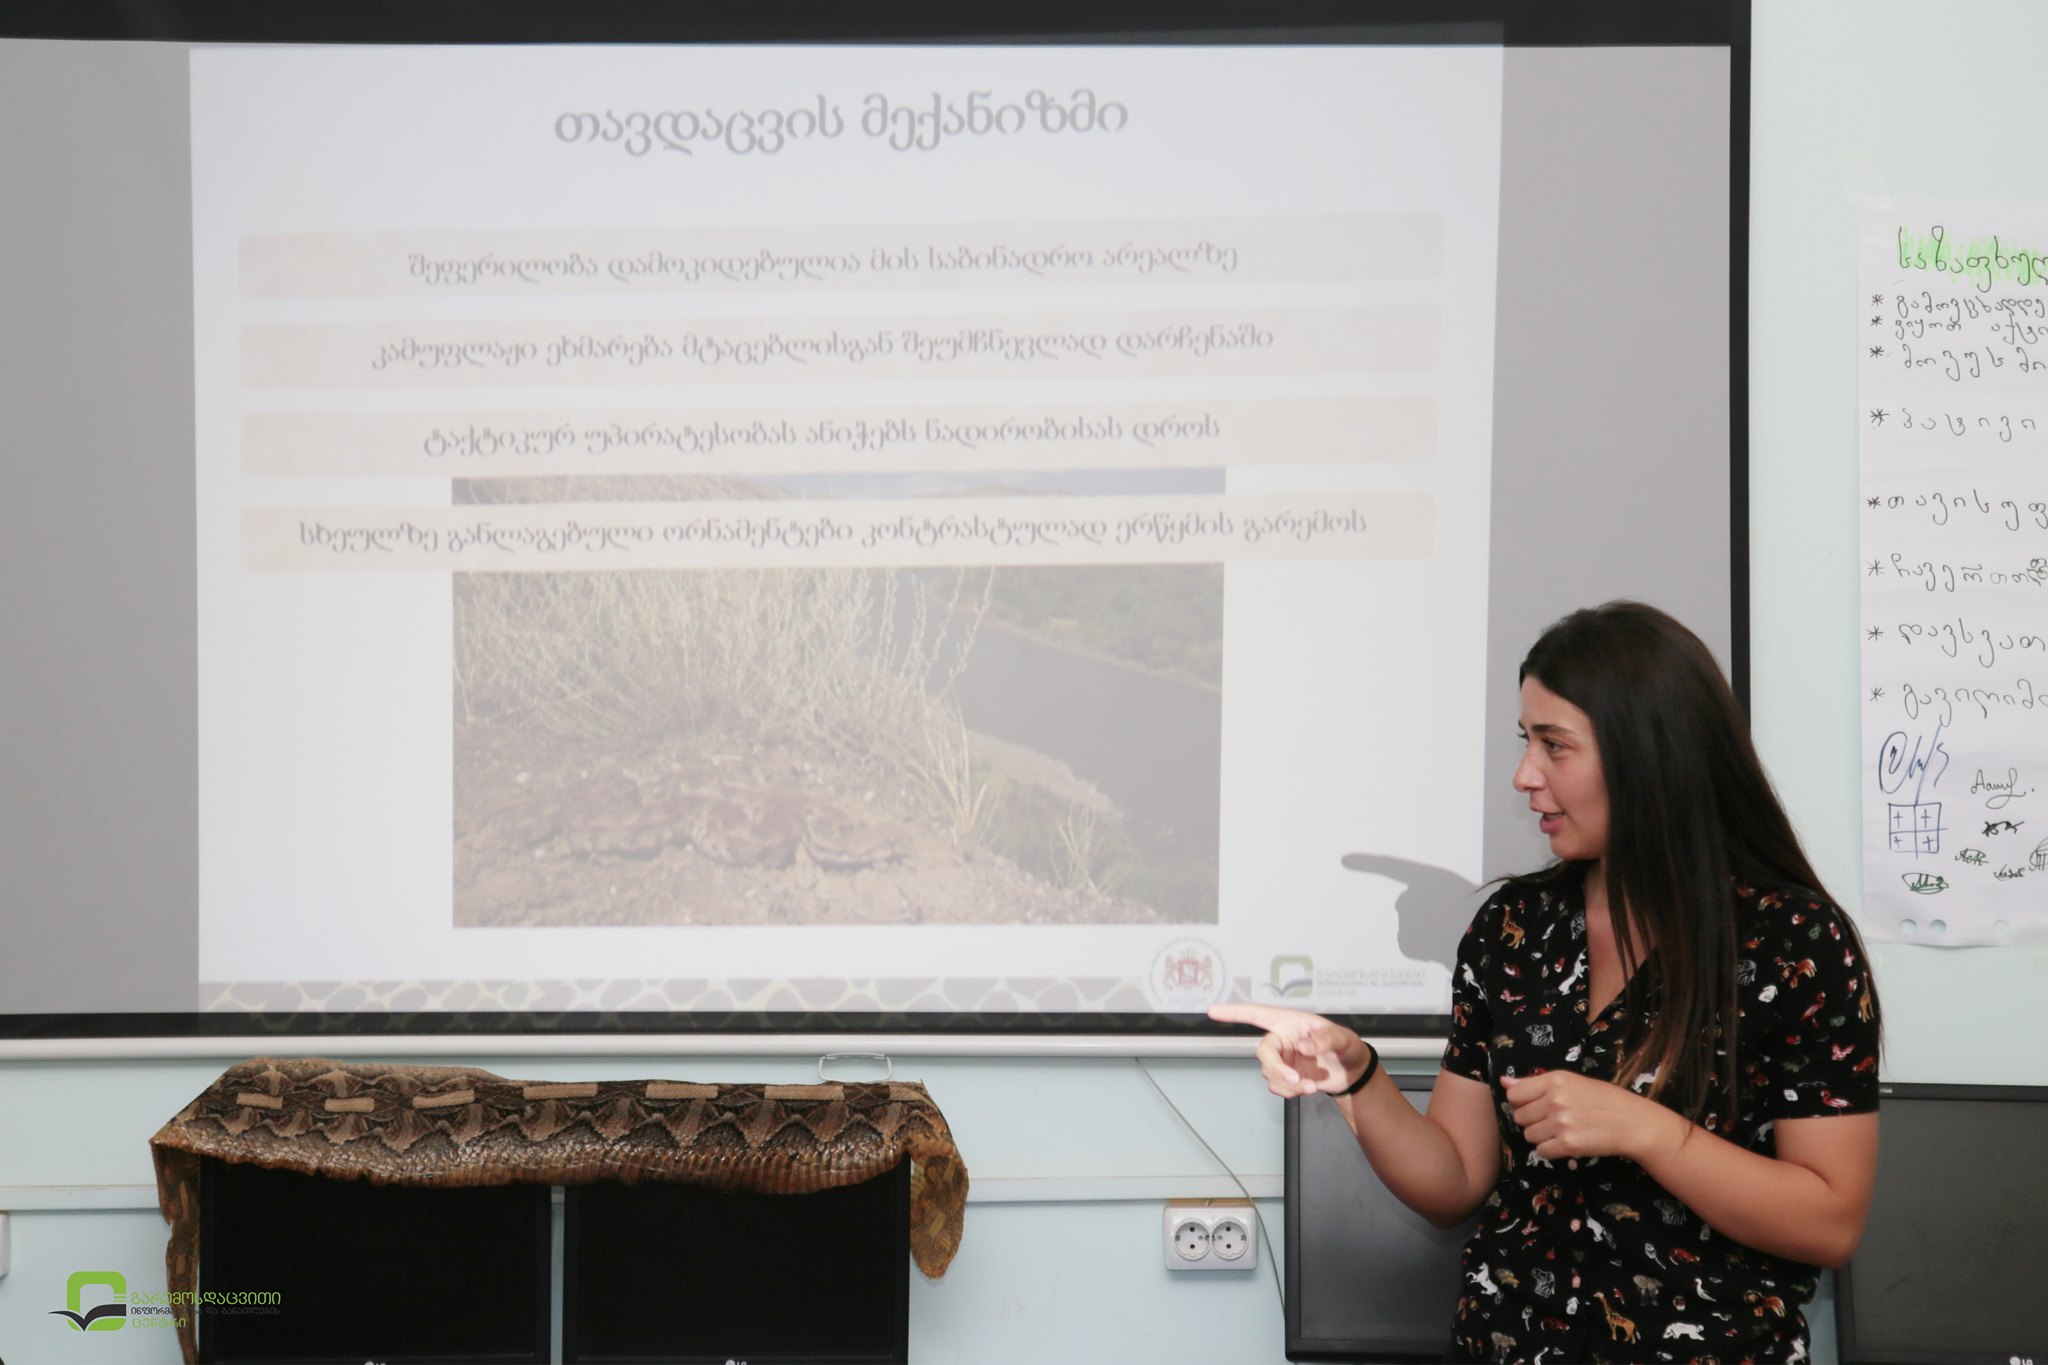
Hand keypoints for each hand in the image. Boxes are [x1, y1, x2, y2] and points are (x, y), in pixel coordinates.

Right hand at [1207, 1001, 1367, 1098]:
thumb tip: (1302, 1047)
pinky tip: (1308, 1089)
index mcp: (1290, 1022)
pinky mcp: (1285, 1077)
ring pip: (1269, 1073)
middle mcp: (1281, 1039)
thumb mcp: (1343, 1039)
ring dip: (1288, 1083)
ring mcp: (1281, 1059)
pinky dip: (1290, 1092)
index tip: (1212, 1010)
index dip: (1234, 1013)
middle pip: (1263, 1052)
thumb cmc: (1346, 1046)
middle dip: (1277, 1069)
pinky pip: (1276, 1087)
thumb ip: (1325, 1040)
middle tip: (1296, 1079)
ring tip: (1312, 1086)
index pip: (1258, 1014)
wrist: (1351, 1073)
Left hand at [1500, 1070, 1686, 1161]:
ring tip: (1561, 1131)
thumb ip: (1534, 1083)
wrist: (1632, 1122)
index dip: (1521, 1102)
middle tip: (1553, 1120)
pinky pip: (1541, 1151)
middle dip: (1532, 1120)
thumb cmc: (1603, 1099)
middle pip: (1519, 1117)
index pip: (1514, 1094)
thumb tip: (1504, 1082)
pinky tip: (1566, 1143)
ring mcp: (1561, 1123)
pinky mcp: (1568, 1145)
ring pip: (1528, 1135)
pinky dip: (1551, 1151)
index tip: (1534, 1106)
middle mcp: (1555, 1100)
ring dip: (1541, 1136)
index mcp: (1555, 1080)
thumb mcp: (1571, 1082)